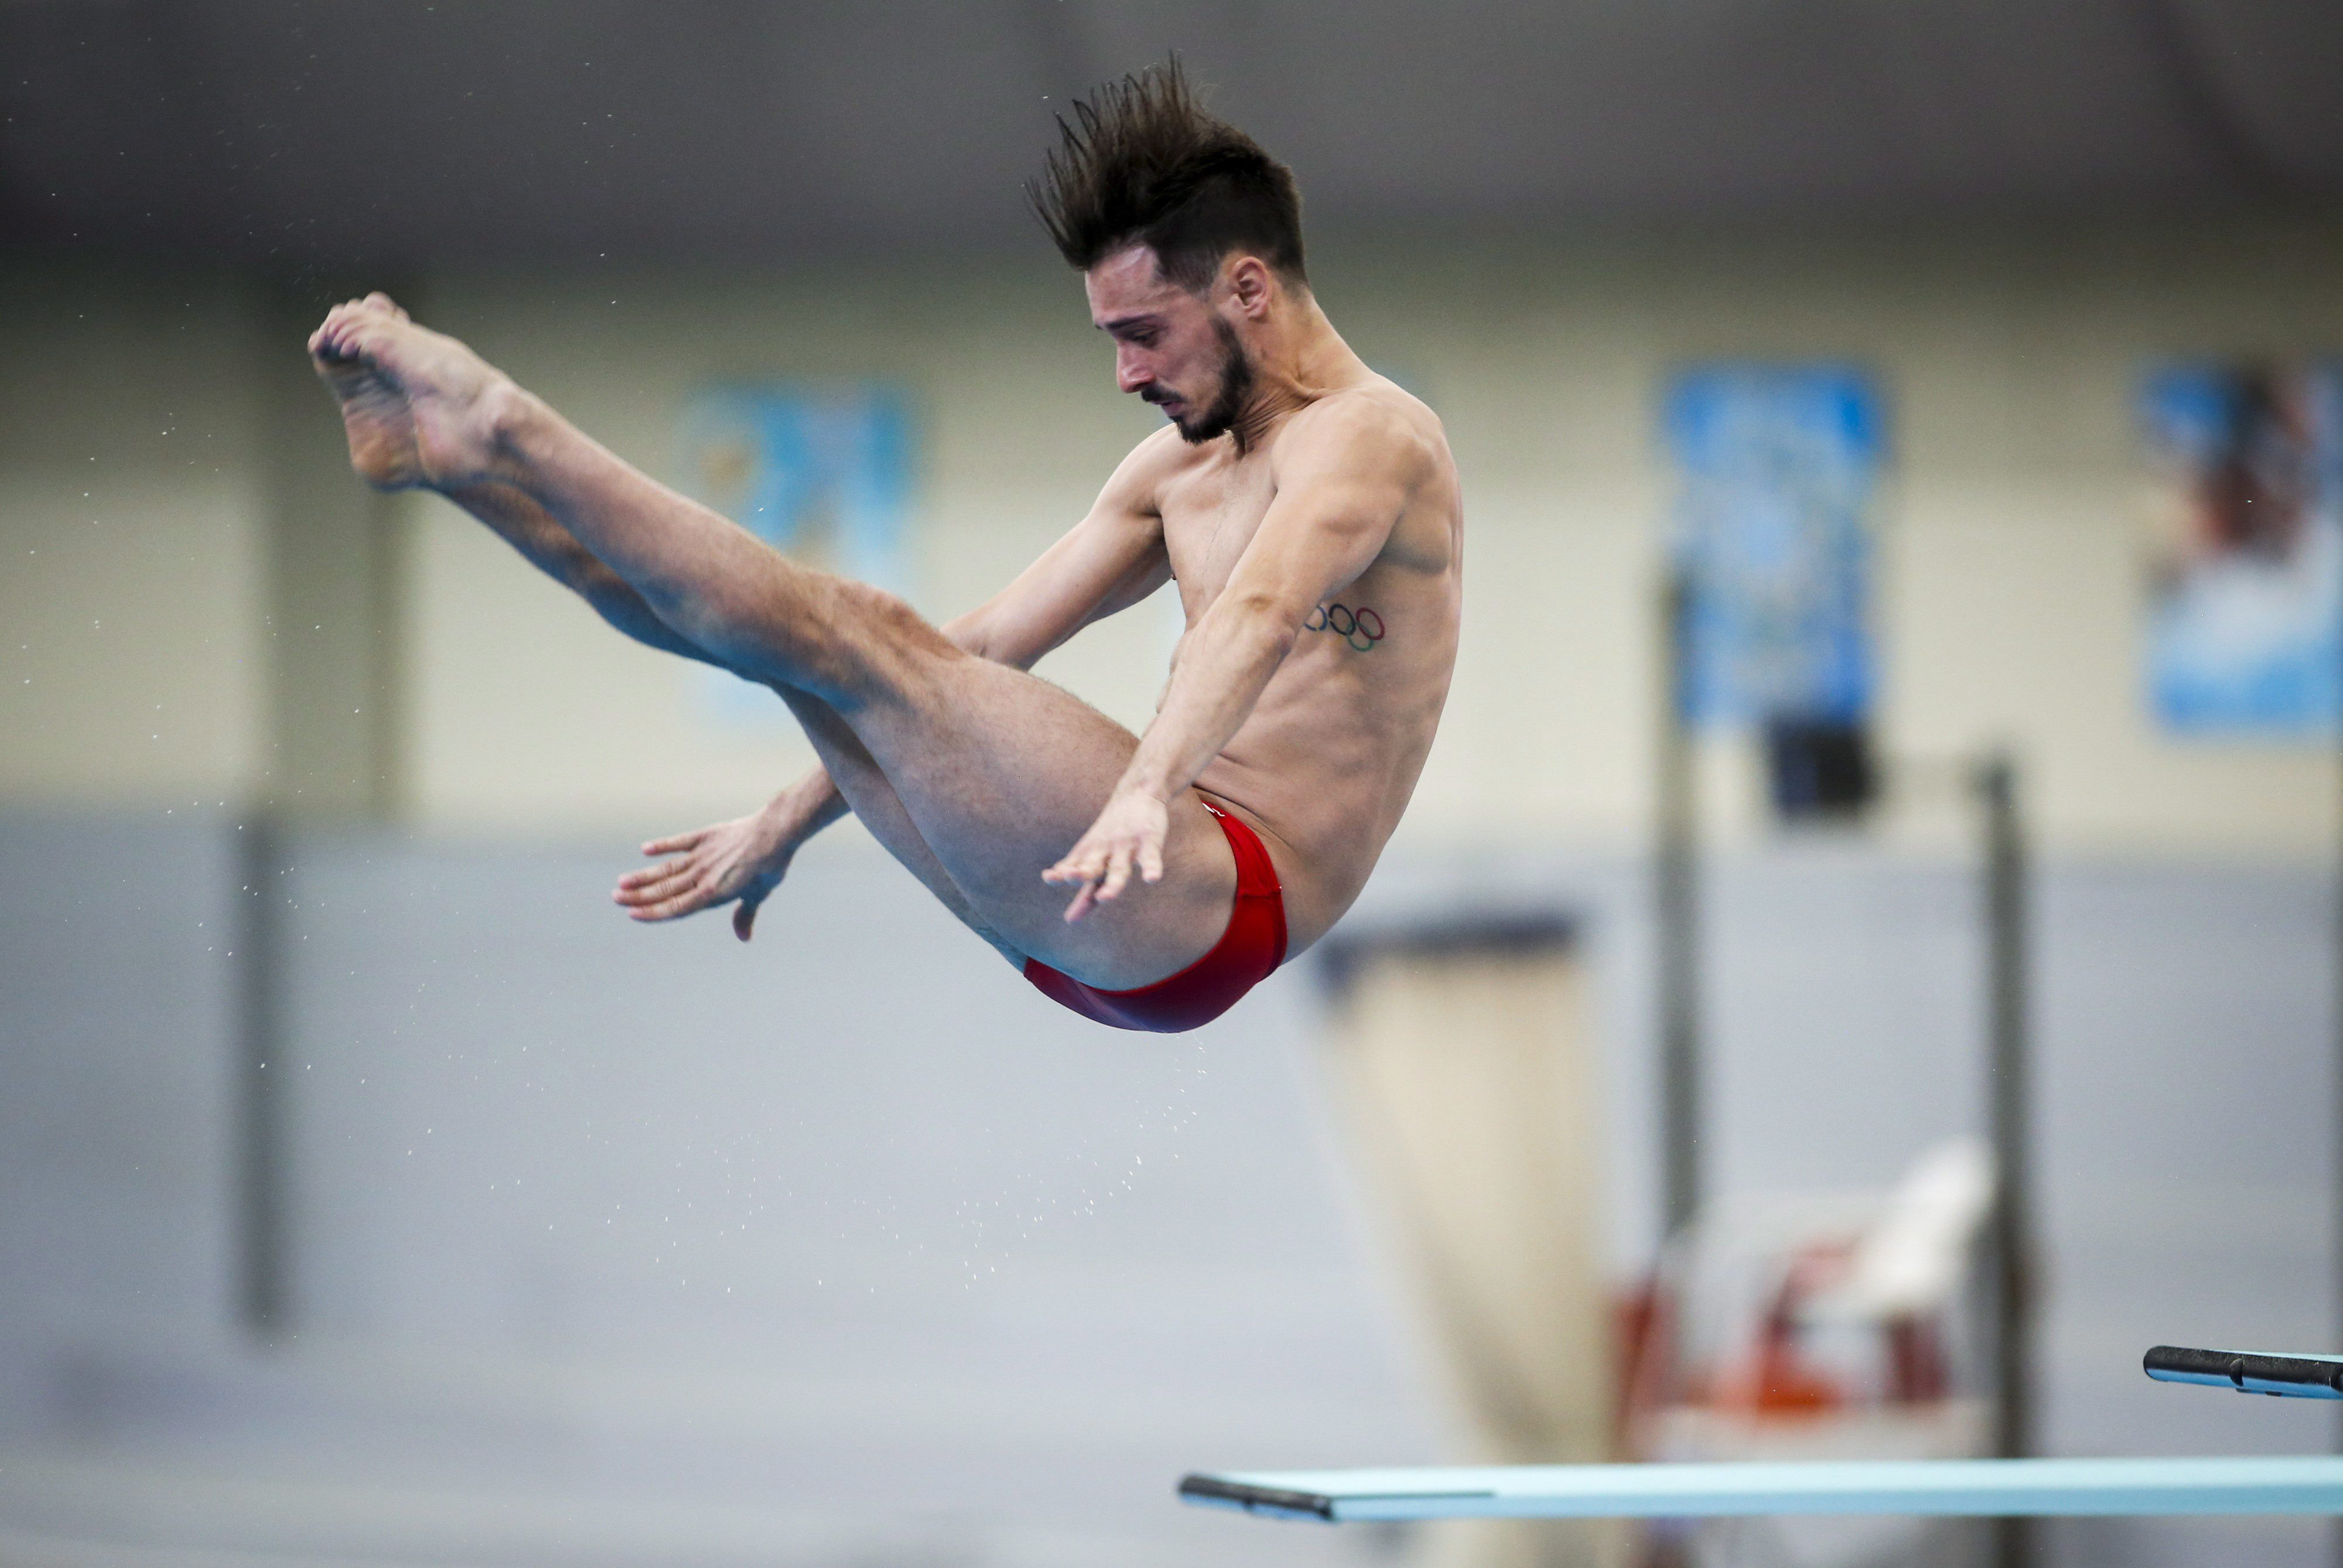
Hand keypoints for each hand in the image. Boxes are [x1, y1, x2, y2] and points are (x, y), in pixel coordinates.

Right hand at [613, 804, 802, 940]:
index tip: (632, 914)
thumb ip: (745, 915)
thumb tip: (744, 938)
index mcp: (713, 894)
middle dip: (639, 896)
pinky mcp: (705, 836)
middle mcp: (702, 876)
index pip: (676, 907)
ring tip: (622, 881)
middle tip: (616, 898)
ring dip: (644, 876)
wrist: (775, 833)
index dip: (653, 912)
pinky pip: (680, 842)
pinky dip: (663, 845)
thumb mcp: (758, 894)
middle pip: (665, 889)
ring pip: (666, 868)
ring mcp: (702, 855)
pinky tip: (645, 849)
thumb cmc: (769, 867)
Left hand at [1043, 788, 1170, 922]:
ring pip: (1118, 868)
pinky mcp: (1148, 839)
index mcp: (1091, 857)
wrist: (1136, 793)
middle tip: (1071, 877)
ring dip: (1112, 883)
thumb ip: (1081, 880)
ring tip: (1105, 897)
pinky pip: (1150, 856)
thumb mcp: (1093, 850)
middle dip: (1081, 874)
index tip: (1049, 882)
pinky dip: (1151, 867)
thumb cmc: (1111, 830)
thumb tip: (1065, 909)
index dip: (1062, 879)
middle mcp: (1105, 852)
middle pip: (1091, 869)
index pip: (1076, 875)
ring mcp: (1126, 846)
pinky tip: (1151, 879)